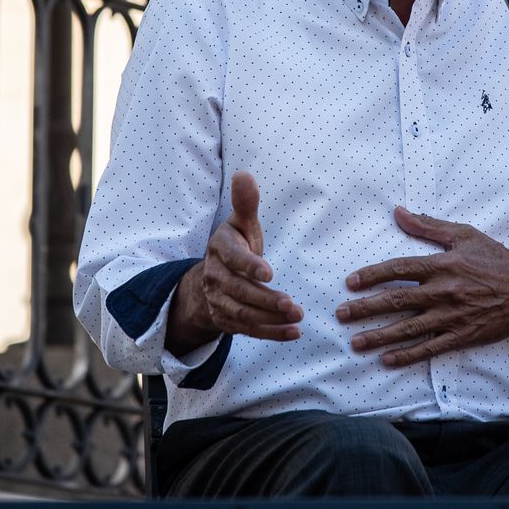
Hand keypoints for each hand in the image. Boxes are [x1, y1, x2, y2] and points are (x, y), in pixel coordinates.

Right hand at [166, 171, 302, 355]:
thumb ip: (245, 203)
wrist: (210, 279)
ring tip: (297, 317)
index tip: (269, 273)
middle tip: (292, 304)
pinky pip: (249, 331)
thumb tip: (244, 174)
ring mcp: (219, 302)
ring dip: (271, 319)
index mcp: (219, 249)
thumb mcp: (240, 223)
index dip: (249, 266)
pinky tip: (294, 333)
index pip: (232, 259)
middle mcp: (215, 277)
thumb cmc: (235, 245)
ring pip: (244, 314)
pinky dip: (271, 333)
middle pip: (239, 292)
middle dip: (265, 300)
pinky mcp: (228, 321)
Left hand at [335, 207, 508, 367]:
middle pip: (396, 300)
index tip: (350, 283)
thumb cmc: (497, 260)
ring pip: (408, 328)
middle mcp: (443, 291)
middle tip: (341, 314)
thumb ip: (429, 226)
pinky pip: (429, 348)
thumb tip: (399, 212)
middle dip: (365, 308)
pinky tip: (387, 359)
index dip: (372, 275)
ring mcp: (452, 316)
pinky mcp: (461, 336)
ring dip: (379, 336)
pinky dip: (407, 355)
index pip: (399, 269)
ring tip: (355, 343)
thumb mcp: (465, 235)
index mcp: (442, 265)